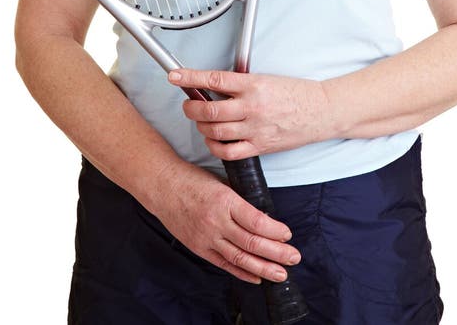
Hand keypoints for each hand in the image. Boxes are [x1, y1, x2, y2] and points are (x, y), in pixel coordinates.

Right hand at [155, 161, 300, 283]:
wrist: (163, 187)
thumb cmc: (193, 180)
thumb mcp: (221, 183)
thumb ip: (240, 201)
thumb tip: (263, 216)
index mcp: (225, 201)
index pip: (256, 221)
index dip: (275, 231)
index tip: (288, 234)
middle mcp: (217, 222)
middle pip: (252, 242)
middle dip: (277, 252)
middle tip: (294, 257)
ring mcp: (207, 238)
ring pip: (240, 258)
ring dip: (263, 268)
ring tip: (281, 274)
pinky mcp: (199, 248)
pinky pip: (224, 264)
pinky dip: (242, 273)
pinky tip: (257, 277)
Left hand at [168, 68, 330, 158]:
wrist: (320, 111)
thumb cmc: (296, 93)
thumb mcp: (267, 79)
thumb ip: (241, 84)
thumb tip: (214, 84)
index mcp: (254, 85)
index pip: (214, 79)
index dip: (191, 77)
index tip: (175, 75)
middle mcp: (252, 107)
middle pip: (209, 110)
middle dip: (191, 108)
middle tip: (188, 104)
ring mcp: (255, 129)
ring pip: (215, 131)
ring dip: (201, 126)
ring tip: (201, 121)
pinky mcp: (260, 146)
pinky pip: (229, 151)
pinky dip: (215, 146)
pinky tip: (214, 140)